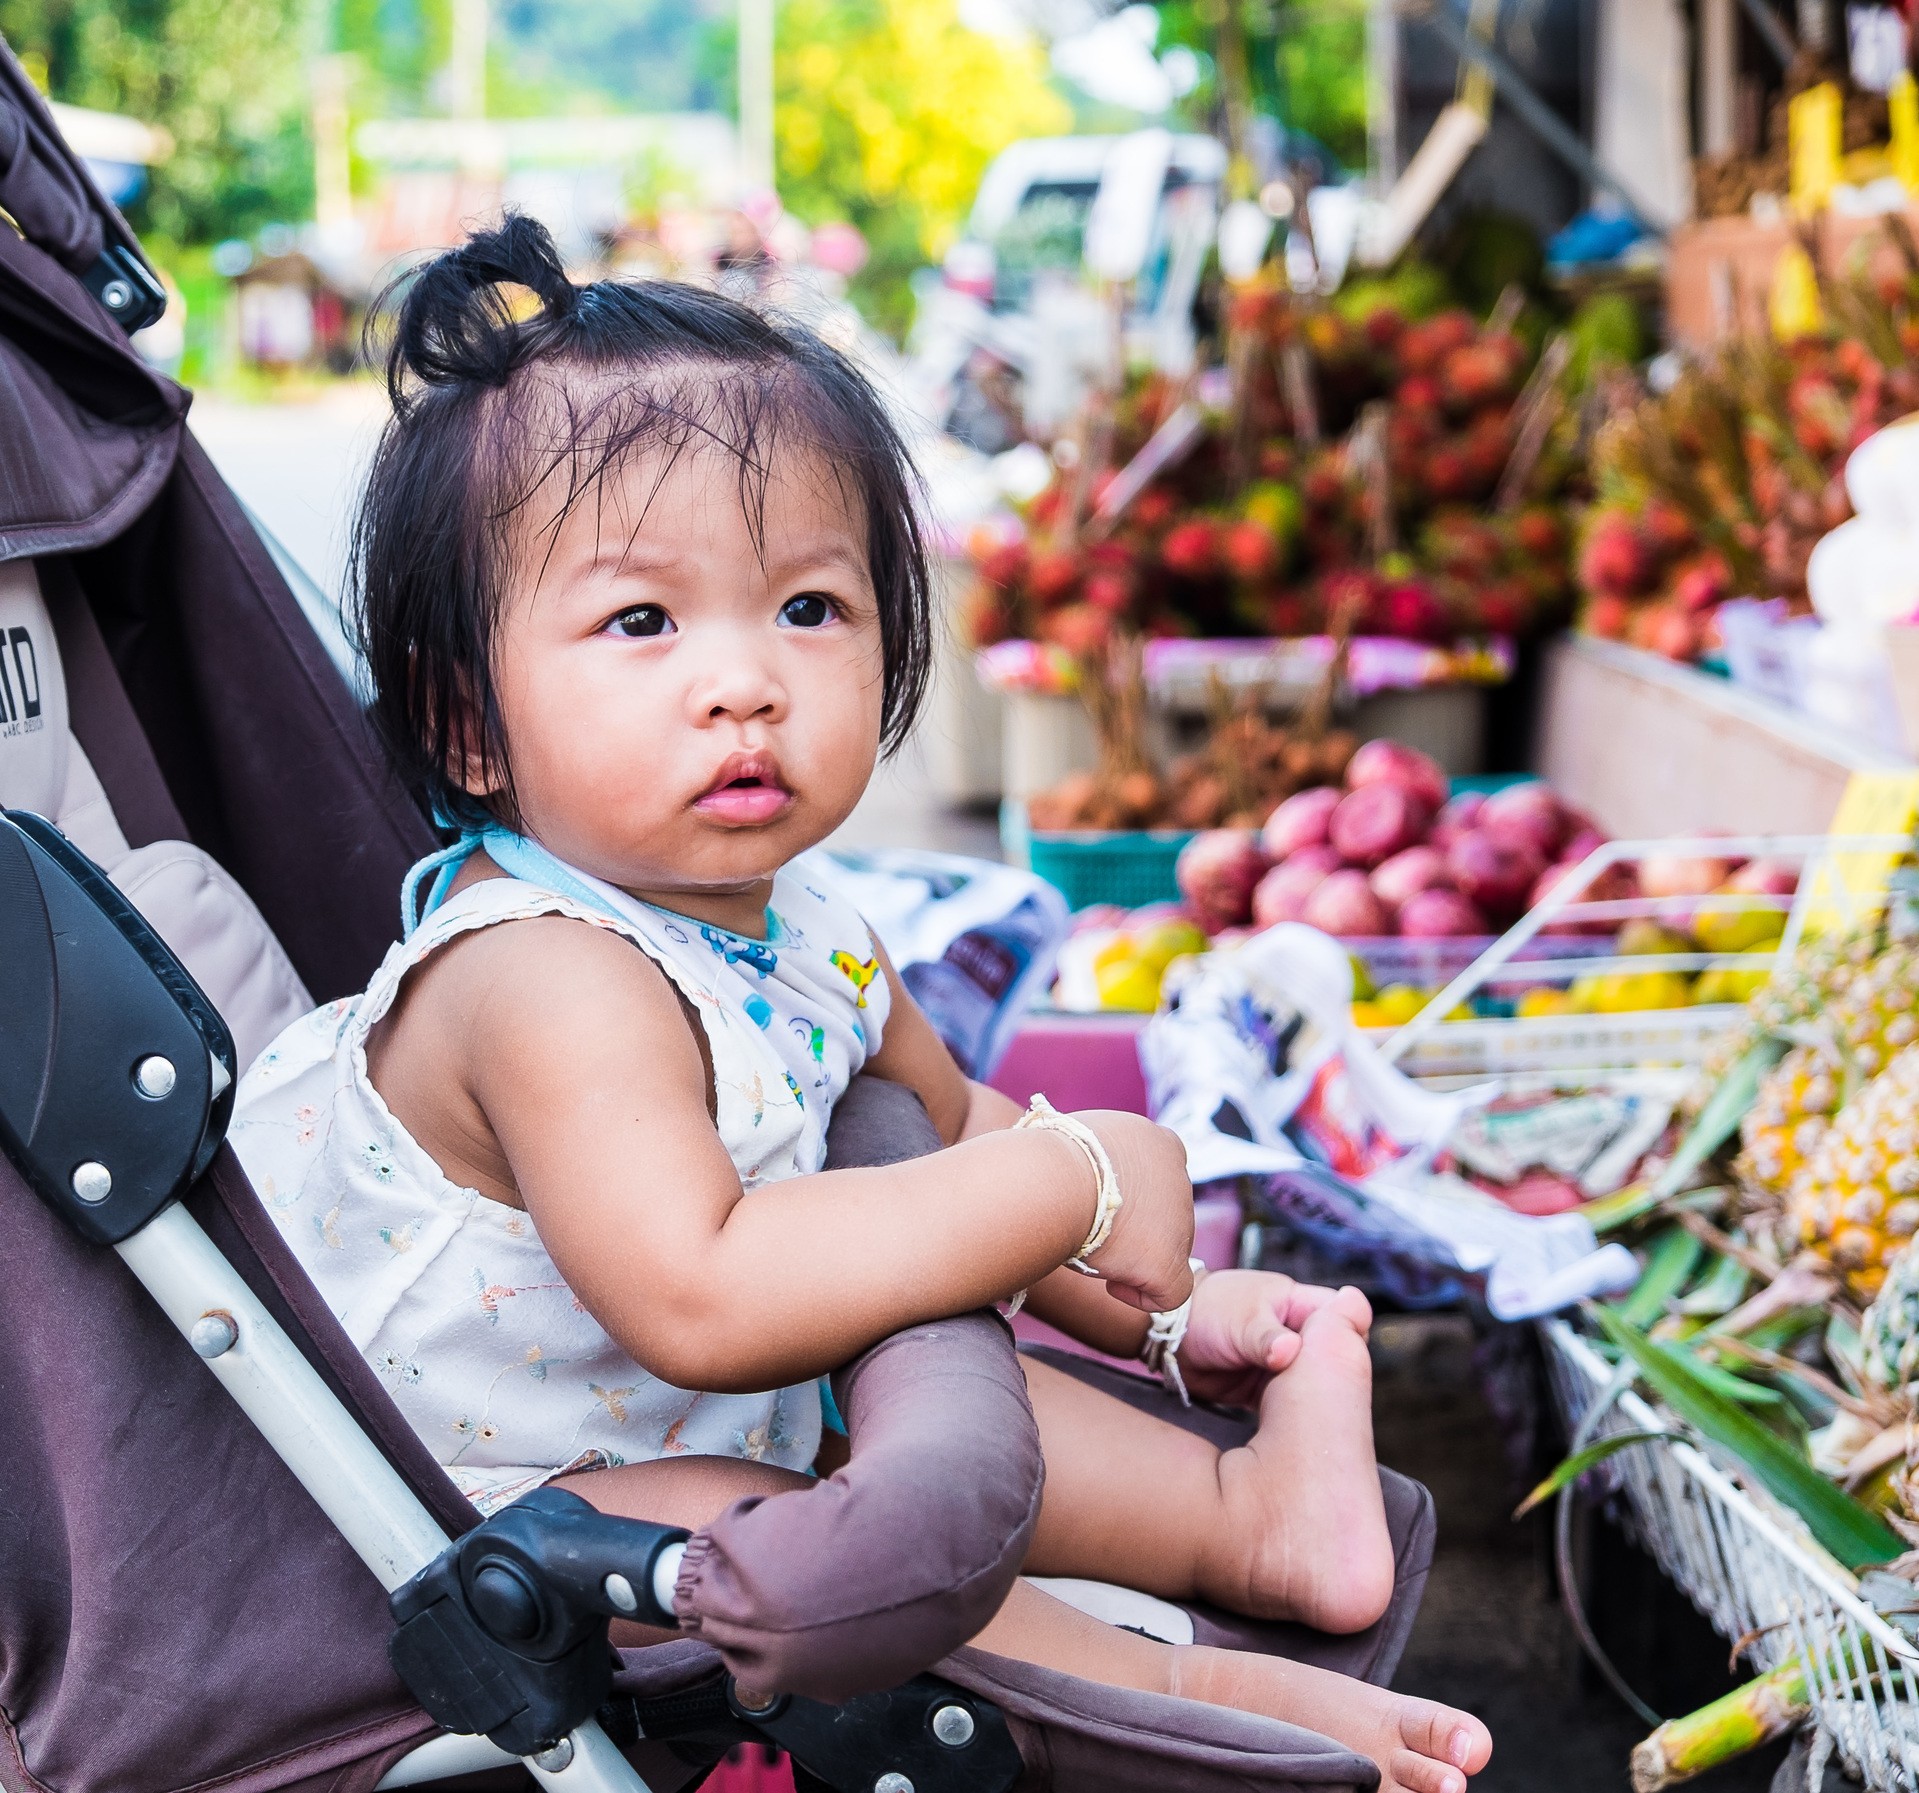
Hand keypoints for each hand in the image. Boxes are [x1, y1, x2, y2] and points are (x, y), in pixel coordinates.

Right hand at [1070, 1110, 1195, 1313]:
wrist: (1052, 1180)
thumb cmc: (1051, 1159)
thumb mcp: (1084, 1140)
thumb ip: (1101, 1154)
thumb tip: (1083, 1170)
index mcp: (1161, 1143)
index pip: (1163, 1172)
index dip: (1138, 1192)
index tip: (1107, 1201)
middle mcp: (1179, 1178)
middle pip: (1166, 1213)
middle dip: (1135, 1225)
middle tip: (1094, 1230)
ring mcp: (1180, 1221)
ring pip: (1167, 1249)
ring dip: (1133, 1255)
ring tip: (1092, 1252)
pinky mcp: (1168, 1262)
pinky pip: (1172, 1290)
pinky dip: (1142, 1293)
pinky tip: (1112, 1283)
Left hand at [1174, 1270, 1372, 1405]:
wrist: (1170, 1335)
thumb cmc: (1208, 1312)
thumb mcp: (1242, 1321)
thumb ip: (1267, 1338)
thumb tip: (1290, 1351)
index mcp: (1298, 1304)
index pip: (1344, 1317)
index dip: (1349, 1338)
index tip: (1345, 1364)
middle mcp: (1297, 1334)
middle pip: (1334, 1357)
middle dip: (1334, 1378)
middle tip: (1331, 1402)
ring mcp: (1284, 1363)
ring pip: (1315, 1385)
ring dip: (1314, 1400)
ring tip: (1313, 1420)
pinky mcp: (1268, 1389)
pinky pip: (1291, 1406)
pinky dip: (1292, 1416)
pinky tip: (1293, 1429)